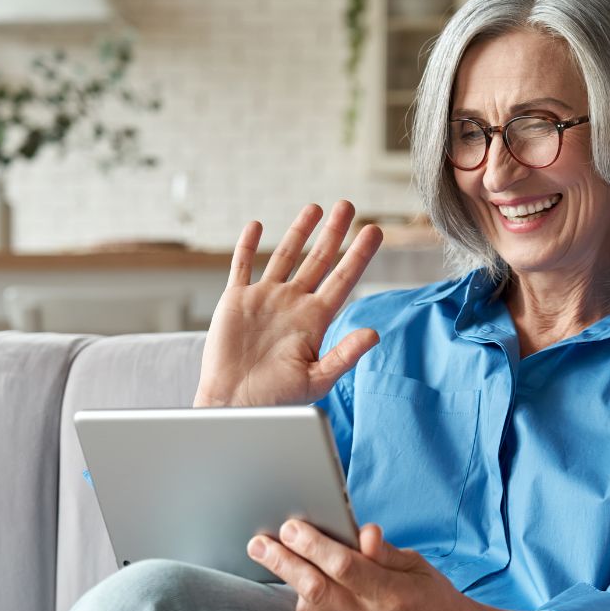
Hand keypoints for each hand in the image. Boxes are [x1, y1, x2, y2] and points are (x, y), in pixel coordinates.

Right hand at [193, 200, 382, 407]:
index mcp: (315, 320)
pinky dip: (247, 246)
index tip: (375, 231)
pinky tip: (256, 226)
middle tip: (348, 206)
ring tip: (314, 208)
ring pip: (285, 256)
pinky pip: (242, 266)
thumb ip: (344, 355)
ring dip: (299, 231)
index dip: (359, 255)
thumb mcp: (317, 379)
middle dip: (334, 233)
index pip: (343, 279)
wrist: (235, 405)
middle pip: (318, 260)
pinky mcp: (236, 300)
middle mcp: (293, 304)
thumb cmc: (277, 399)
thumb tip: (373, 333)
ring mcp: (265, 299)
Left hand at [247, 519, 469, 610]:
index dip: (313, 544)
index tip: (290, 526)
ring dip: (289, 582)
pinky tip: (297, 581)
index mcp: (393, 594)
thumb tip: (363, 531)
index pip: (343, 566)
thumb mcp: (418, 565)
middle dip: (282, 563)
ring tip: (271, 555)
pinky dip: (305, 601)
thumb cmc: (436, 596)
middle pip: (316, 590)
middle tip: (257, 543)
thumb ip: (385, 551)